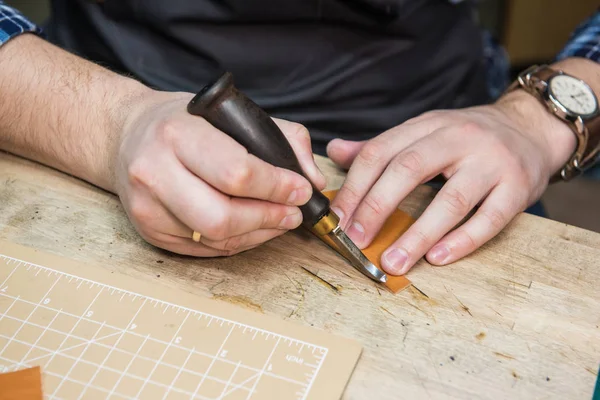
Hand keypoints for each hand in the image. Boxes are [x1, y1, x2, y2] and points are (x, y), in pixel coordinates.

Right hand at [112, 91, 325, 255]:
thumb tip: (314, 180)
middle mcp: (154, 172)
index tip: (302, 190)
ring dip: (258, 234)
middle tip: (294, 213)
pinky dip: (238, 242)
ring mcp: (147, 208)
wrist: (125, 135)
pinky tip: (253, 228)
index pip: (236, 173)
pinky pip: (204, 249)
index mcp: (177, 134)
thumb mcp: (232, 114)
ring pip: (215, 239)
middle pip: (223, 217)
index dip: (277, 187)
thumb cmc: (184, 123)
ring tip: (279, 220)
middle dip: (269, 219)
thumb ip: (283, 139)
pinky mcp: (149, 232)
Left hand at [326, 90, 574, 274]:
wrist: (532, 128)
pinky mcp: (518, 187)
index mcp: (428, 125)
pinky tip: (437, 259)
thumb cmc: (468, 137)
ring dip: (417, 235)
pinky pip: (489, 219)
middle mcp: (458, 138)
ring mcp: (491, 162)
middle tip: (355, 240)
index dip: (354, 187)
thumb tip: (334, 151)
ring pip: (450, 201)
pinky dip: (462, 241)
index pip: (381, 152)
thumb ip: (382, 146)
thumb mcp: (425, 131)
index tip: (336, 219)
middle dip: (376, 207)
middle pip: (409, 170)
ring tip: (393, 262)